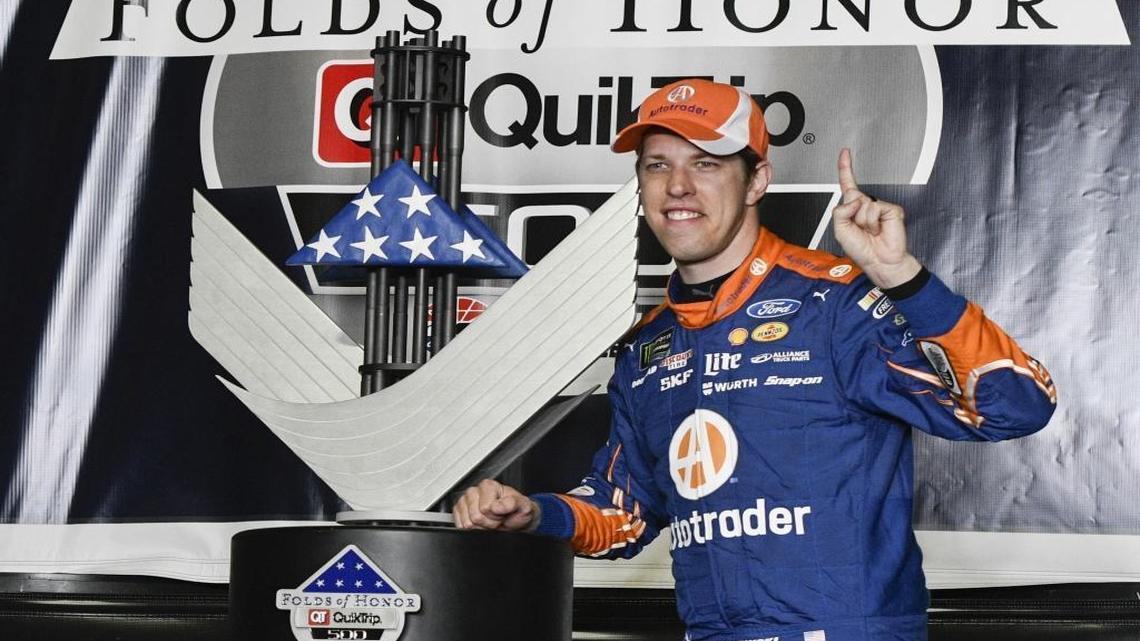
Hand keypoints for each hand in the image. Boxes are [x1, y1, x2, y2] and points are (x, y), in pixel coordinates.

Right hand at [452, 479, 539, 531]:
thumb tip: (497, 506)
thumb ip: (512, 503)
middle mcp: (474, 491)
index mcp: (488, 485)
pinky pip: (460, 526)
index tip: (502, 513)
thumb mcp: (523, 506)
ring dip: (481, 526)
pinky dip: (473, 529)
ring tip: (490, 520)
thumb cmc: (517, 511)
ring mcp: (465, 502)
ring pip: (468, 523)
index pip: (485, 508)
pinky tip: (482, 524)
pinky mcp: (459, 512)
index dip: (496, 515)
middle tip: (497, 518)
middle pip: (475, 517)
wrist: (515, 520)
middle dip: (489, 522)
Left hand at [832, 148, 921, 288]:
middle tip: (860, 228)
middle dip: (852, 212)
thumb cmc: (862, 250)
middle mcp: (865, 204)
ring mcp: (879, 206)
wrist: (880, 261)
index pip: (848, 184)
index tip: (845, 152)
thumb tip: (854, 199)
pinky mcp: (891, 209)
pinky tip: (878, 229)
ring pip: (862, 203)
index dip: (845, 167)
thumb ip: (839, 212)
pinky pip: (874, 208)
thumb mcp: (840, 232)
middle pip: (852, 194)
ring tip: (870, 231)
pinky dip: (873, 222)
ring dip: (862, 221)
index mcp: (853, 208)